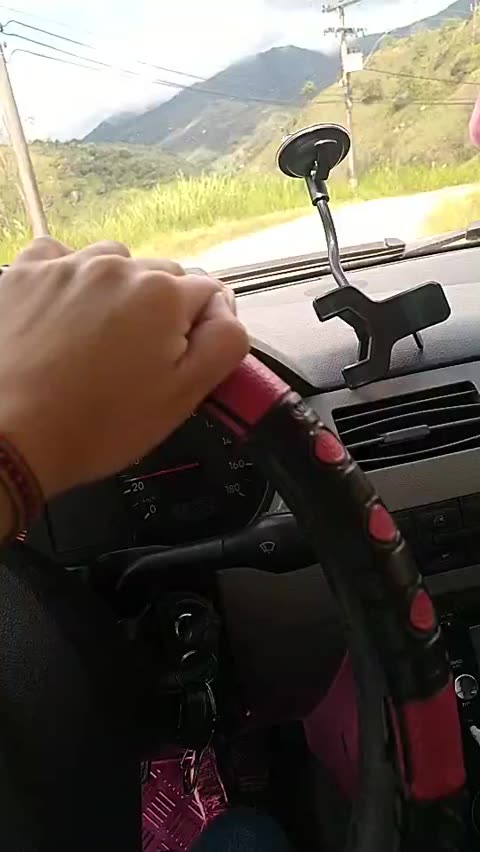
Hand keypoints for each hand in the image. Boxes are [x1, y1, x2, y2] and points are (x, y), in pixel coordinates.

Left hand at [0, 237, 247, 498]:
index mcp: (162, 296)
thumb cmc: (93, 426)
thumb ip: (223, 345)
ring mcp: (65, 265)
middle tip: (138, 360)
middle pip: (161, 277)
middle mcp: (116, 267)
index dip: (201, 330)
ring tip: (98, 338)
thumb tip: (227, 313)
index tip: (182, 358)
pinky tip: (63, 315)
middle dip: (159, 311)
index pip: (208, 295)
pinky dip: (68, 280)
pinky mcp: (23, 273)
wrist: (4, 436)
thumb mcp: (181, 398)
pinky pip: (60, 259)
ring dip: (116, 292)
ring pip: (112, 264)